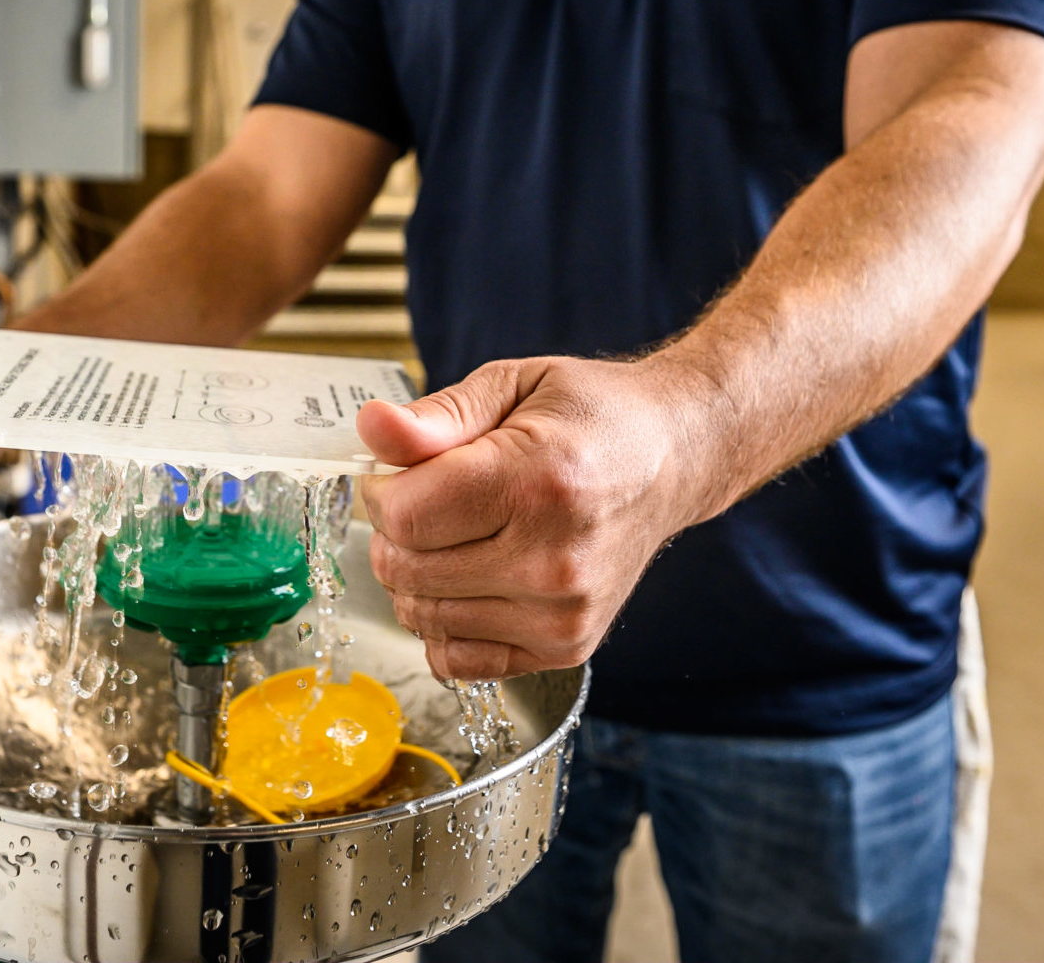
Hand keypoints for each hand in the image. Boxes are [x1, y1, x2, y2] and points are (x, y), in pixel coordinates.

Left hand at [356, 354, 731, 680]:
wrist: (672, 458)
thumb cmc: (591, 416)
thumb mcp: (512, 386)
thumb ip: (436, 416)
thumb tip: (371, 428)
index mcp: (539, 480)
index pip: (407, 515)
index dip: (380, 491)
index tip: (395, 472)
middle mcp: (555, 559)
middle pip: (408, 570)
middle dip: (392, 533)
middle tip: (422, 501)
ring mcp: (563, 613)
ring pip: (424, 616)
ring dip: (414, 577)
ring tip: (451, 535)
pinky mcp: (566, 646)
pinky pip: (456, 658)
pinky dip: (443, 622)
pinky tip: (468, 579)